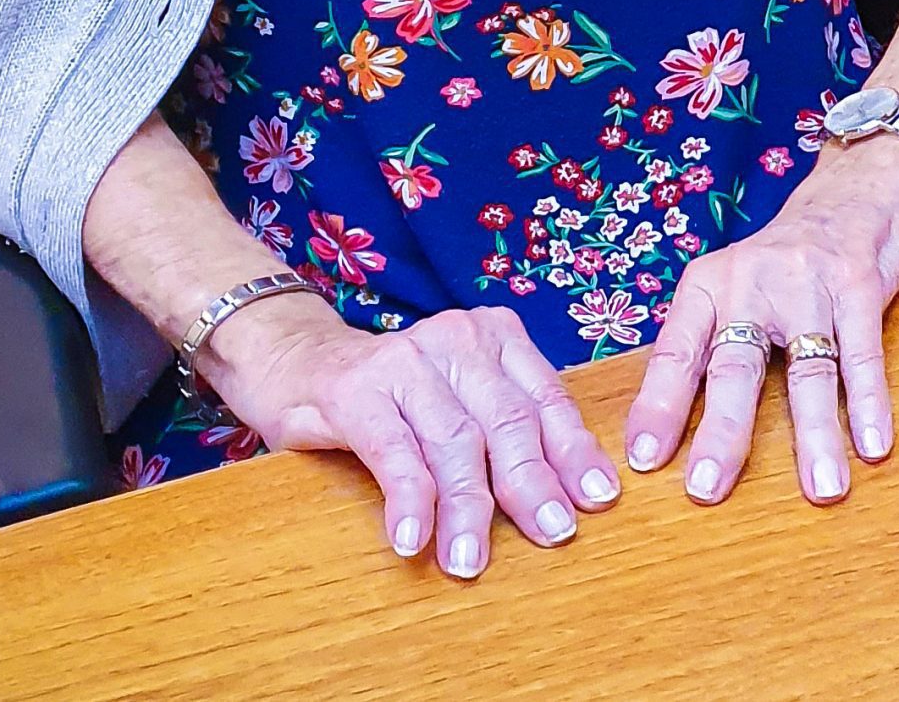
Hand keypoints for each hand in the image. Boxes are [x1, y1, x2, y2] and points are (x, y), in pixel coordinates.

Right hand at [202, 292, 618, 576]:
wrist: (299, 359)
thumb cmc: (398, 391)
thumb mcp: (461, 395)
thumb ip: (503, 426)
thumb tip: (563, 494)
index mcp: (497, 337)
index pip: (547, 398)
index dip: (574, 451)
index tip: (599, 498)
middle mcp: (458, 340)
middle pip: (508, 420)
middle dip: (532, 482)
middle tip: (554, 533)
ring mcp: (407, 360)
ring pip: (454, 440)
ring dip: (468, 505)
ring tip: (472, 560)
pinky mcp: (357, 390)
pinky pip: (393, 449)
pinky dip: (409, 496)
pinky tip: (414, 539)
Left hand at [622, 129, 898, 505]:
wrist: (853, 191)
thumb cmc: (782, 263)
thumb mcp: (731, 288)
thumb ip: (707, 347)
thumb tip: (663, 434)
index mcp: (708, 285)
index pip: (676, 352)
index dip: (658, 406)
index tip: (645, 461)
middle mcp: (752, 281)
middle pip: (734, 366)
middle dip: (722, 431)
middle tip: (708, 488)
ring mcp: (809, 283)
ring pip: (808, 370)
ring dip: (815, 435)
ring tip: (822, 490)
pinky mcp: (860, 285)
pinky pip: (863, 353)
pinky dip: (869, 403)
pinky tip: (873, 446)